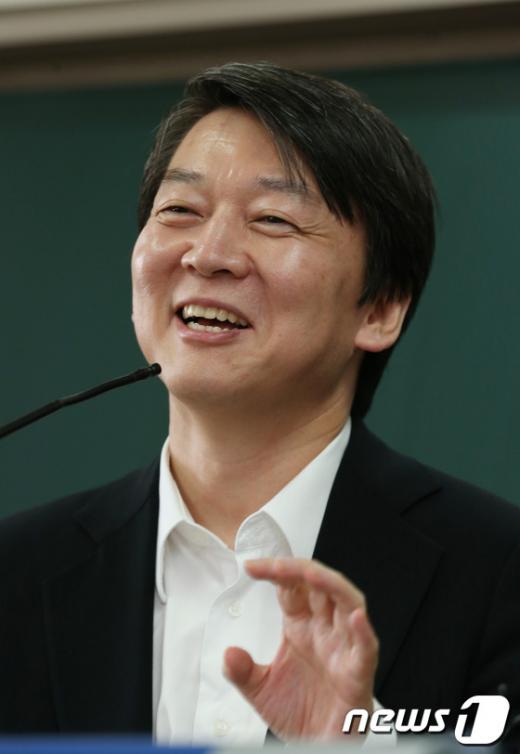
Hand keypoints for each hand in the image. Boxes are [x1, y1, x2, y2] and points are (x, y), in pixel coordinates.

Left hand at [223, 557, 378, 740]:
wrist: (319, 748)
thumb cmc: (300, 713)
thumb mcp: (260, 690)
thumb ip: (242, 671)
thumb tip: (229, 653)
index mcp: (302, 626)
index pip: (291, 587)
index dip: (274, 572)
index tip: (251, 566)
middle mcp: (325, 630)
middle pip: (319, 585)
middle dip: (300, 569)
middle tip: (276, 565)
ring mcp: (344, 647)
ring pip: (348, 603)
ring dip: (331, 585)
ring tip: (311, 573)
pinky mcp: (358, 673)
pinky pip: (366, 648)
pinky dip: (363, 632)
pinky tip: (355, 617)